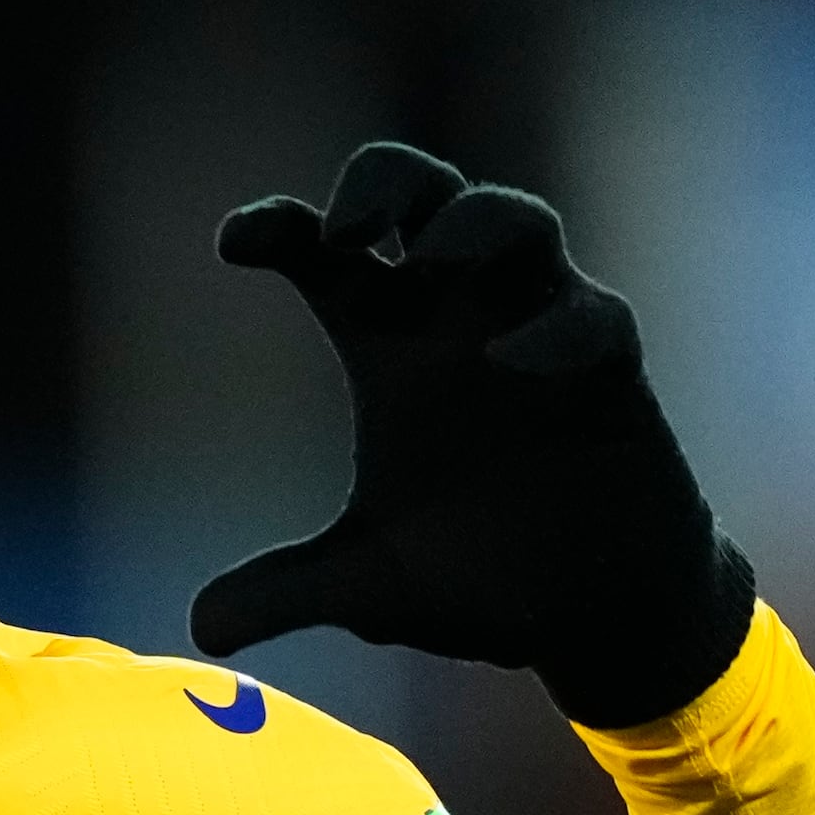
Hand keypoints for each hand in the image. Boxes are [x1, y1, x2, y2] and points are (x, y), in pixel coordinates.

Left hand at [190, 143, 755, 728]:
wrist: (594, 613)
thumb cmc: (482, 574)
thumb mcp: (370, 588)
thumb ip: (288, 593)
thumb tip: (202, 632)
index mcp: (390, 345)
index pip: (329, 254)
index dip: (281, 227)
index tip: (234, 243)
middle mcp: (461, 319)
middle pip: (425, 195)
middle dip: (387, 183)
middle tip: (348, 225)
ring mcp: (541, 329)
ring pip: (518, 223)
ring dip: (477, 221)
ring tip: (432, 253)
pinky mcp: (613, 373)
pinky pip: (594, 319)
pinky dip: (556, 328)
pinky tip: (515, 361)